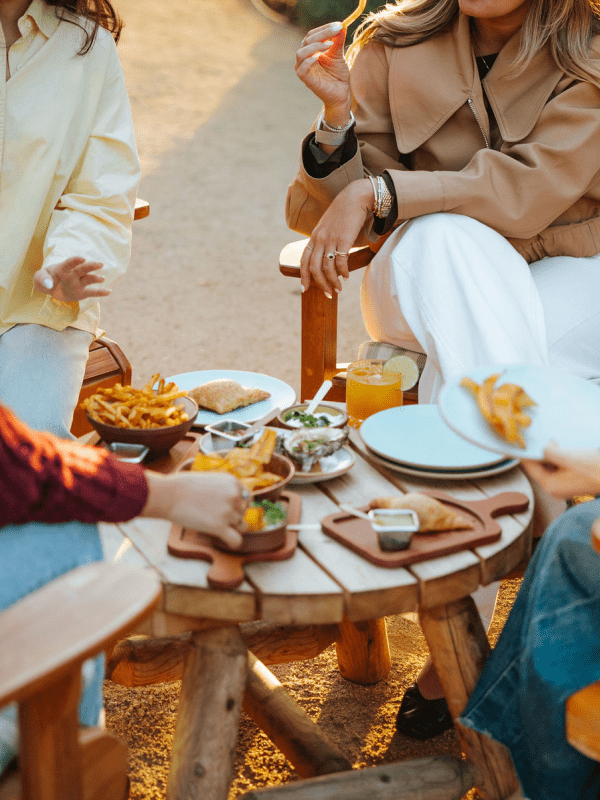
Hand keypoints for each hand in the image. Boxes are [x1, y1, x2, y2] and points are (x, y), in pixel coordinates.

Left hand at [33, 257, 109, 301]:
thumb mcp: (39, 279)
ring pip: (89, 279)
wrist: (50, 287)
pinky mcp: (82, 292)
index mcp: (63, 268)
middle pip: (83, 269)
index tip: (82, 258)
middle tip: (100, 264)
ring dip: (95, 278)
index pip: (70, 263)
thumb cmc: (45, 279)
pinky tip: (108, 292)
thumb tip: (49, 285)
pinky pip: (92, 292)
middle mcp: (73, 274)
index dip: (75, 261)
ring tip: (102, 278)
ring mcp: (79, 283)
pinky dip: (100, 292)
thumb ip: (42, 280)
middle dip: (91, 266)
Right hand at [142, 471, 246, 549]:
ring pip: (242, 526)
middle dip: (233, 516)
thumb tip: (235, 503)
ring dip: (232, 528)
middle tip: (215, 516)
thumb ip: (225, 489)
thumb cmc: (184, 486)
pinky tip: (226, 540)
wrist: (169, 494)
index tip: (225, 508)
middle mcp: (234, 496)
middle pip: (244, 512)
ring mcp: (228, 512)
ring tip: (216, 525)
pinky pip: (237, 540)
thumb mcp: (211, 480)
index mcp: (233, 483)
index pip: (247, 498)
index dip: (237, 504)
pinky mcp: (219, 527)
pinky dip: (234, 543)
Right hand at [295, 22, 350, 118]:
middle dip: (323, 34)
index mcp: (311, 51)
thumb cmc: (338, 75)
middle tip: (337, 30)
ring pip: (301, 53)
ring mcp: (304, 69)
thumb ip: (338, 42)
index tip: (338, 25)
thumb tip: (341, 26)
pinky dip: (309, 61)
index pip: (313, 35)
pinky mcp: (306, 80)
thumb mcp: (338, 55)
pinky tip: (319, 57)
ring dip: (315, 46)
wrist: (341, 94)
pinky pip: (302, 68)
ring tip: (330, 45)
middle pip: (307, 40)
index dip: (325, 28)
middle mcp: (305, 58)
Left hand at [300, 178, 374, 296]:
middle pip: (314, 268)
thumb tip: (328, 257)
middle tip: (328, 294)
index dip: (303, 276)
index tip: (304, 289)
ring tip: (338, 290)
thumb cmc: (344, 213)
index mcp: (314, 237)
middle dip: (320, 284)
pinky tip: (346, 277)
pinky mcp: (344, 240)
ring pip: (327, 268)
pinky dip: (343, 272)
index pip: (304, 260)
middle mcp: (320, 239)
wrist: (356, 198)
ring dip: (332, 282)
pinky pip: (341, 262)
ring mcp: (331, 239)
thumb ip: (325, 240)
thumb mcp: (329, 226)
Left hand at [522, 442, 599, 498]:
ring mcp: (563, 487)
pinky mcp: (572, 482)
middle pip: (538, 468)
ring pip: (548, 468)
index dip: (525, 454)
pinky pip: (558, 469)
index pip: (530, 467)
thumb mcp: (569, 457)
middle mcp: (554, 489)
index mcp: (549, 485)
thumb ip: (551, 452)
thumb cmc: (594, 469)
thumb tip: (544, 447)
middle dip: (537, 453)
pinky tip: (561, 448)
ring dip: (548, 455)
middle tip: (536, 438)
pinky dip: (557, 458)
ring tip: (549, 441)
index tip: (520, 442)